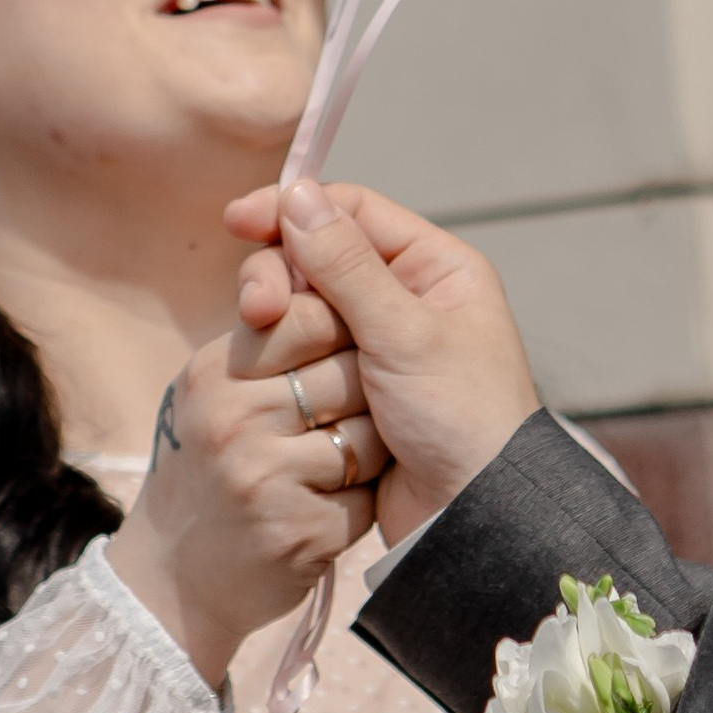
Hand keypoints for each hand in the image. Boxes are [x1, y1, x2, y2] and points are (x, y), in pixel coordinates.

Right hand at [107, 324, 385, 688]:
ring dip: (369, 454)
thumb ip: (266, 336)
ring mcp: (265, 479)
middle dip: (365, 391)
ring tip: (337, 465)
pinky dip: (360, 506)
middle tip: (348, 415)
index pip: (305, 313)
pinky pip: (365, 499)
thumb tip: (317, 257)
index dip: (343, 325)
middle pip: (348, 371)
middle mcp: (233, 419)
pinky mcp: (298, 533)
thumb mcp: (218, 392)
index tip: (348, 347)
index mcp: (214, 373)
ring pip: (366, 437)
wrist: (175, 580)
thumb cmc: (210, 468)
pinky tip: (331, 511)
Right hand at [226, 176, 538, 547]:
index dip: (293, 210)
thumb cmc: (463, 420)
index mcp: (435, 268)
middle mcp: (409, 298)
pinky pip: (308, 357)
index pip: (352, 211)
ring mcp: (382, 346)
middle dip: (281, 275)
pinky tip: (269, 371)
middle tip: (253, 308)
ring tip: (263, 343)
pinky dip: (287, 357)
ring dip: (282, 320)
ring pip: (309, 308)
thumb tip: (298, 193)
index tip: (237, 221)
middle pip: (322, 259)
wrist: (475, 520)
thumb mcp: (404, 335)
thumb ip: (347, 265)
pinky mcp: (357, 391)